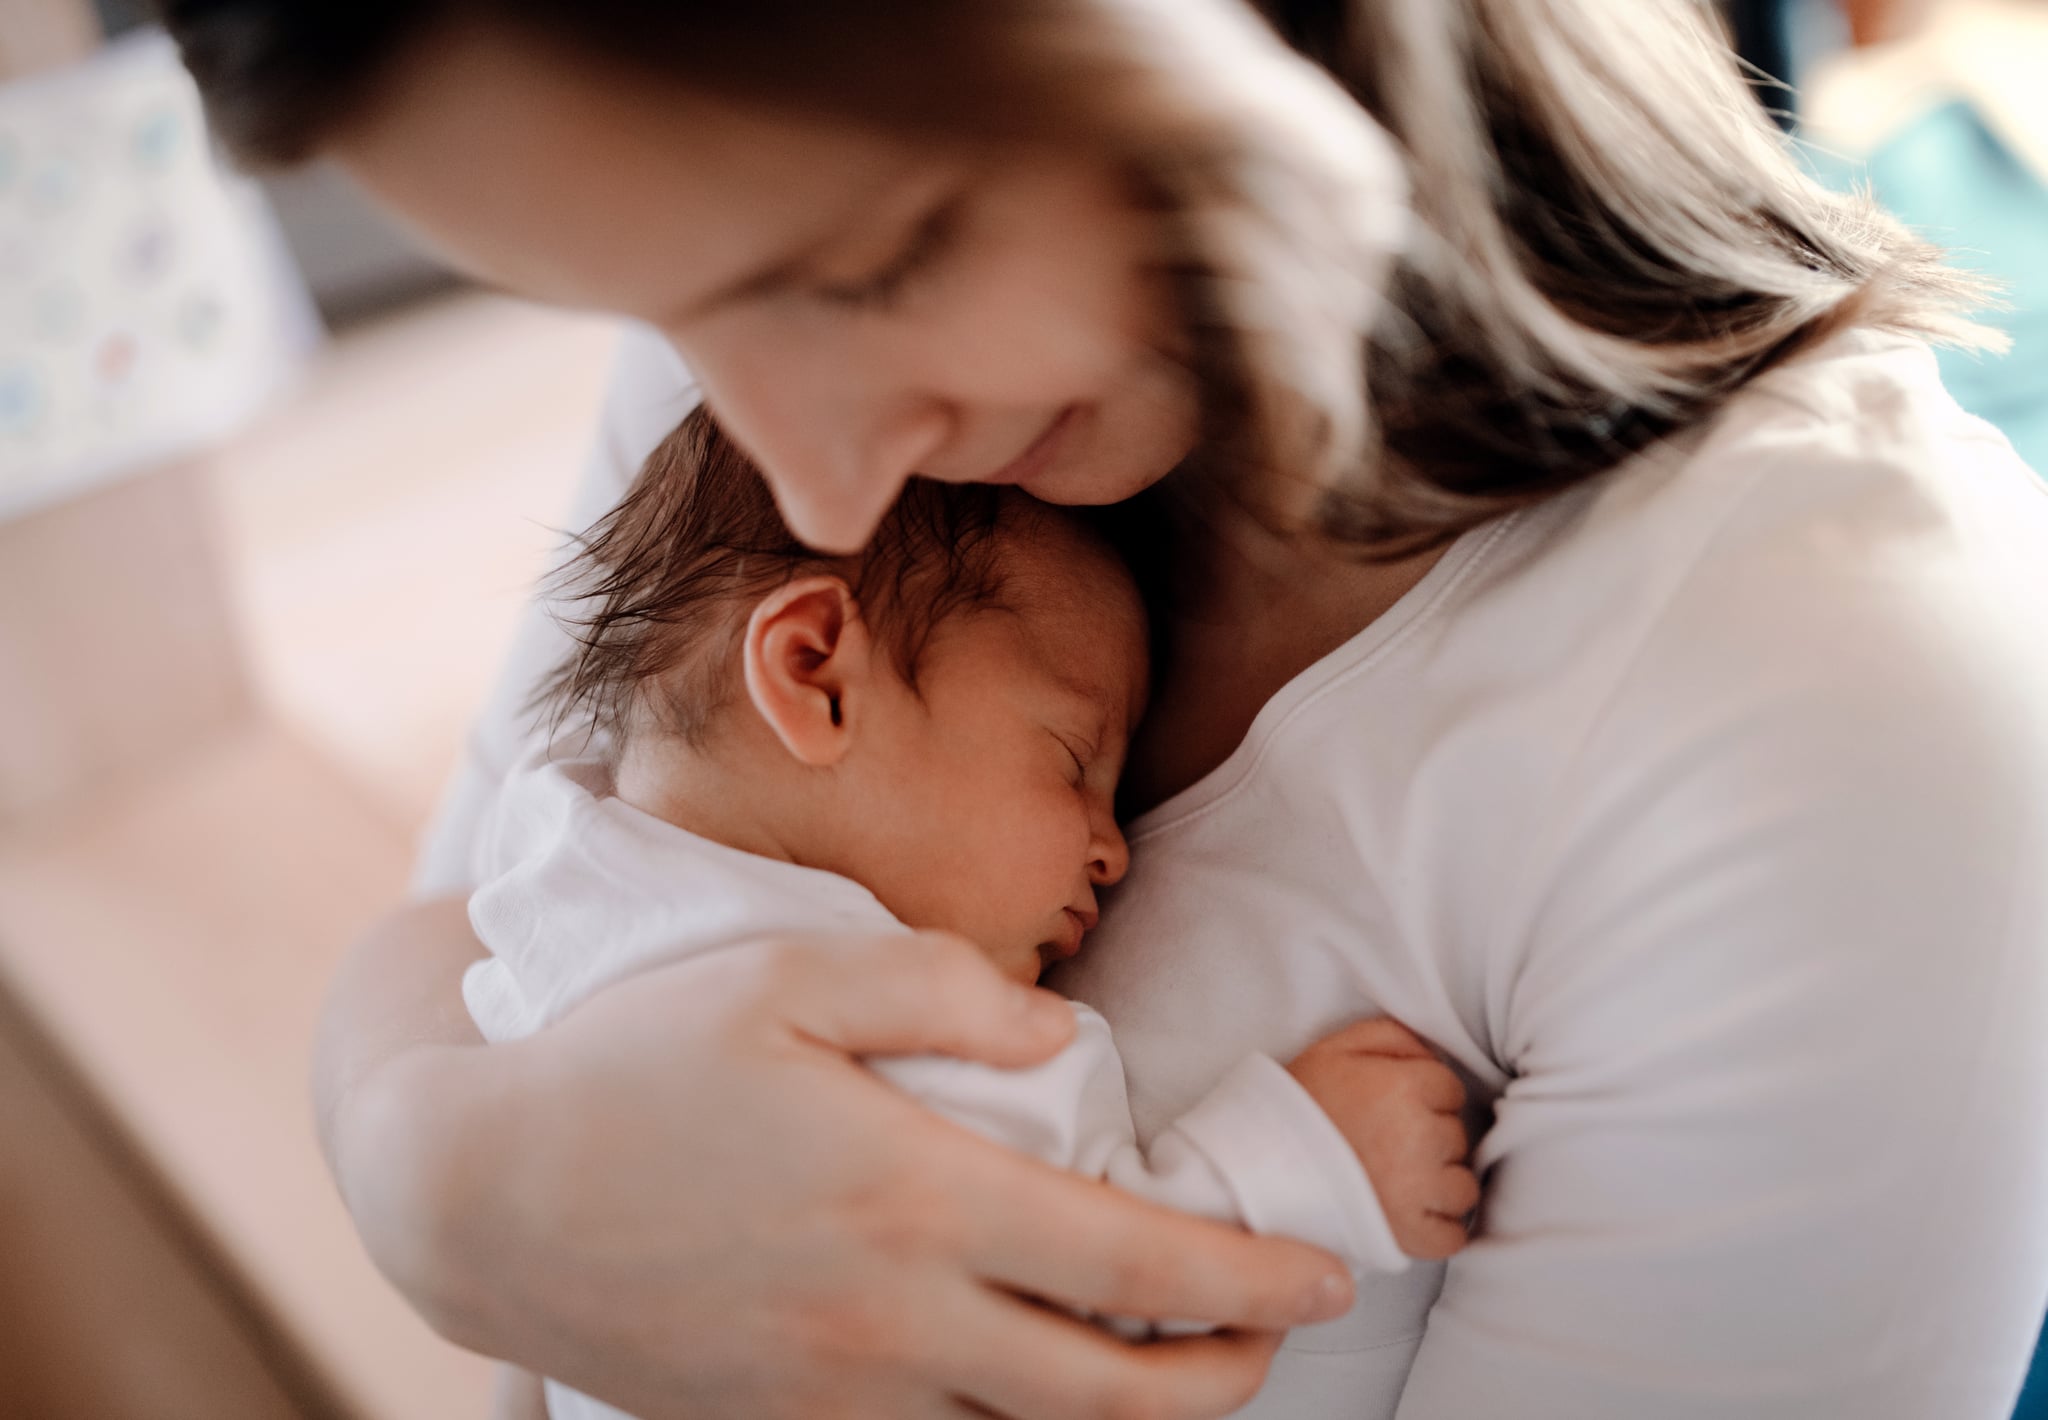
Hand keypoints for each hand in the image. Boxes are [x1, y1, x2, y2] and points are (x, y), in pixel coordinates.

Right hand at [324, 906, 1358, 1419]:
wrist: (476, 1190)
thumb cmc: (634, 1057)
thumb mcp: (786, 971)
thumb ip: (942, 990)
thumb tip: (1065, 1038)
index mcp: (911, 1197)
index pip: (1130, 1267)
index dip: (1246, 1280)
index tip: (1324, 1275)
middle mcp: (890, 1320)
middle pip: (1104, 1398)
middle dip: (1219, 1382)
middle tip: (1275, 1338)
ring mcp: (835, 1392)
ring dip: (1125, 1417)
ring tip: (1176, 1369)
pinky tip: (1026, 1382)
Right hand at [1288, 1018, 1478, 1260]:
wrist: (1254, 1172)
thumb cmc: (1294, 1107)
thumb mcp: (1333, 1050)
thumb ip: (1391, 1036)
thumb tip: (1433, 1051)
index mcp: (1402, 1087)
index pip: (1450, 1087)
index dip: (1422, 1095)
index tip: (1391, 1107)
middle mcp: (1417, 1137)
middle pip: (1457, 1135)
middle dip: (1430, 1138)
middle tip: (1385, 1143)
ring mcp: (1417, 1191)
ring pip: (1462, 1186)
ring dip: (1438, 1185)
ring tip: (1393, 1180)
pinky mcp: (1411, 1236)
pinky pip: (1453, 1235)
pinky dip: (1435, 1229)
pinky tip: (1402, 1214)